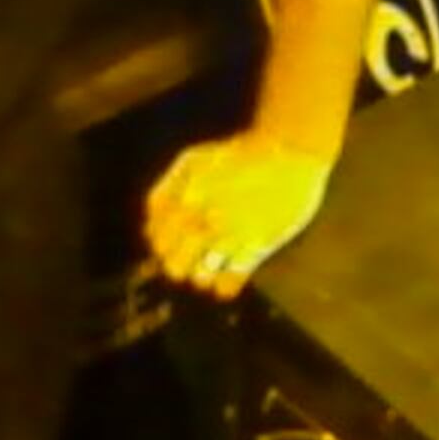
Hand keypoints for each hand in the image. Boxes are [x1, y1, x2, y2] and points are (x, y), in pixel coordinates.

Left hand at [145, 133, 333, 301]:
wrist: (288, 152)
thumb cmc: (238, 154)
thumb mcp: (192, 160)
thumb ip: (166, 189)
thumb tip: (150, 221)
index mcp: (185, 200)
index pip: (156, 238)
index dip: (160, 244)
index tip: (167, 246)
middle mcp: (205, 221)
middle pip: (174, 263)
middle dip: (176, 264)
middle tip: (185, 261)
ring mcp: (232, 236)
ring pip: (201, 276)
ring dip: (200, 276)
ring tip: (206, 270)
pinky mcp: (258, 246)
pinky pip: (231, 281)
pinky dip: (223, 286)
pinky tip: (224, 281)